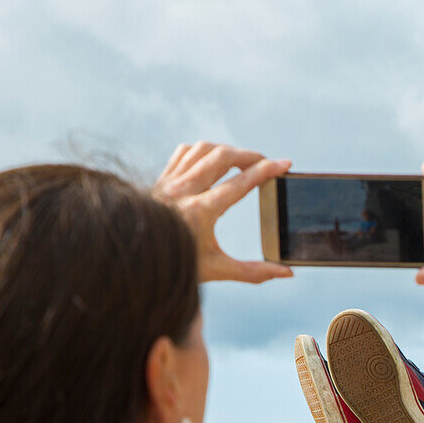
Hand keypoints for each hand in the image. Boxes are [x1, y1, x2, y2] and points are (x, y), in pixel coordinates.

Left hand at [153, 142, 293, 283]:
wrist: (136, 260)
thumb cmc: (177, 266)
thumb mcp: (218, 271)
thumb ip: (254, 272)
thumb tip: (287, 273)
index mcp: (200, 212)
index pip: (240, 184)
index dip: (266, 171)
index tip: (284, 164)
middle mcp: (183, 191)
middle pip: (223, 157)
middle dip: (250, 155)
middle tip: (266, 162)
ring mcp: (169, 182)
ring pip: (204, 149)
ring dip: (228, 150)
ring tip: (244, 161)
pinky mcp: (160, 179)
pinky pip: (185, 152)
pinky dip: (204, 151)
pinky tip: (214, 160)